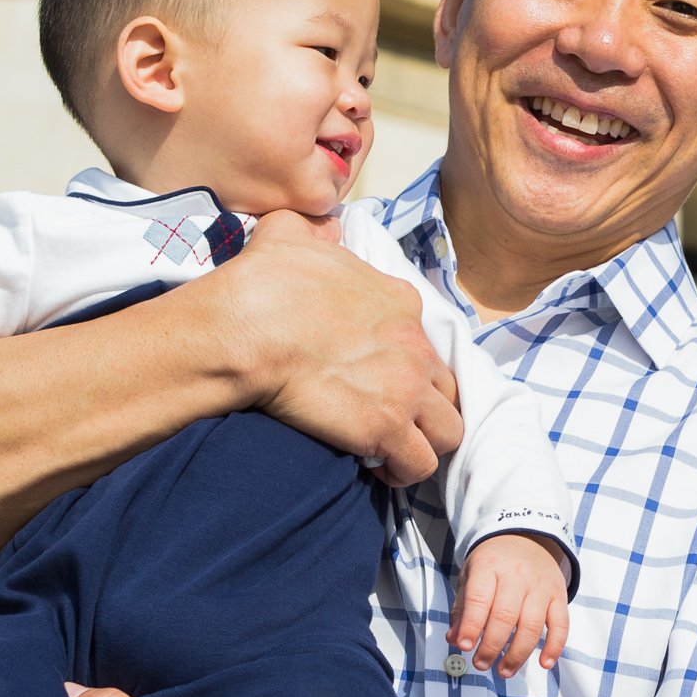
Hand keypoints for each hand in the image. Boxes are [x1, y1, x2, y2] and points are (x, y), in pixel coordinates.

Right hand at [213, 210, 463, 486]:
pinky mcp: (386, 427)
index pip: (424, 339)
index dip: (404, 361)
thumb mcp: (290, 233)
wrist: (247, 329)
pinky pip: (420, 464)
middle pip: (444, 385)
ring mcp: (405, 388)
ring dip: (424, 441)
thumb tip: (324, 226)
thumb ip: (315, 230)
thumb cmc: (263, 283)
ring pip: (449, 429)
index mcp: (399, 300)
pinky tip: (379, 468)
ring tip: (393, 448)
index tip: (376, 374)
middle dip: (424, 404)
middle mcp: (414, 344)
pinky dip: (404, 470)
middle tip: (390, 415)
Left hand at [451, 533, 569, 676]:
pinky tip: (544, 663)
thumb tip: (454, 639)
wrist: (527, 537)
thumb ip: (462, 608)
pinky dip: (554, 646)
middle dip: (491, 646)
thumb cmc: (494, 562)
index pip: (480, 599)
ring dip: (517, 654)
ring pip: (532, 625)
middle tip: (480, 664)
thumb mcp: (471, 575)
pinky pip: (561, 624)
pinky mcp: (559, 596)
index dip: (471, 625)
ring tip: (504, 671)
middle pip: (505, 617)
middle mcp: (517, 576)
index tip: (463, 646)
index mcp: (490, 568)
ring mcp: (541, 587)